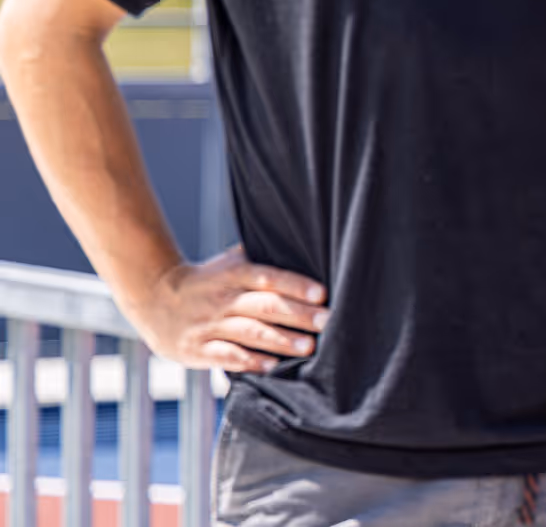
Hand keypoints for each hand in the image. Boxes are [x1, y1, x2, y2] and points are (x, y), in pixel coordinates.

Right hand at [130, 245, 327, 373]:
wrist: (154, 297)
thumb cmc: (207, 279)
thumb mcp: (230, 261)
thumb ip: (261, 257)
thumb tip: (303, 244)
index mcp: (234, 274)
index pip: (269, 277)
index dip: (296, 286)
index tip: (322, 294)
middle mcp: (223, 299)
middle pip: (265, 306)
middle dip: (298, 315)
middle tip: (326, 322)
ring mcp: (209, 325)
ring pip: (249, 333)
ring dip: (280, 341)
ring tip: (308, 347)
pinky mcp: (196, 349)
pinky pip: (225, 356)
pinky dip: (249, 362)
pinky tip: (271, 365)